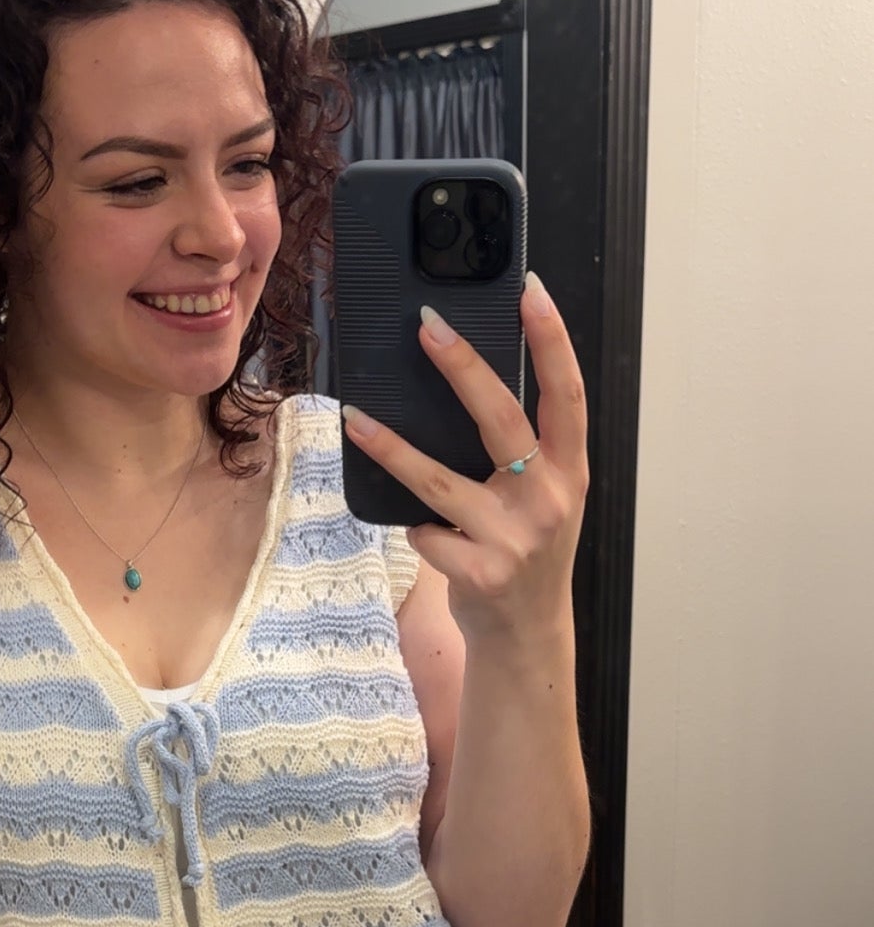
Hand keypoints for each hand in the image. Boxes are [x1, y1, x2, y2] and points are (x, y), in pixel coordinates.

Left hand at [340, 272, 588, 646]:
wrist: (526, 636)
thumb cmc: (524, 552)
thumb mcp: (541, 498)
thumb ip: (521, 453)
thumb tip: (463, 384)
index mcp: (570, 471)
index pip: (566, 393)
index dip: (552, 339)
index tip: (530, 290)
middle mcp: (549, 499)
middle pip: (504, 419)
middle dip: (464, 368)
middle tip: (428, 326)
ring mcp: (515, 538)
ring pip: (441, 480)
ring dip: (392, 447)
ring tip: (357, 418)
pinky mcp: (480, 572)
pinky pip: (427, 532)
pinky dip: (418, 529)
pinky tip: (424, 533)